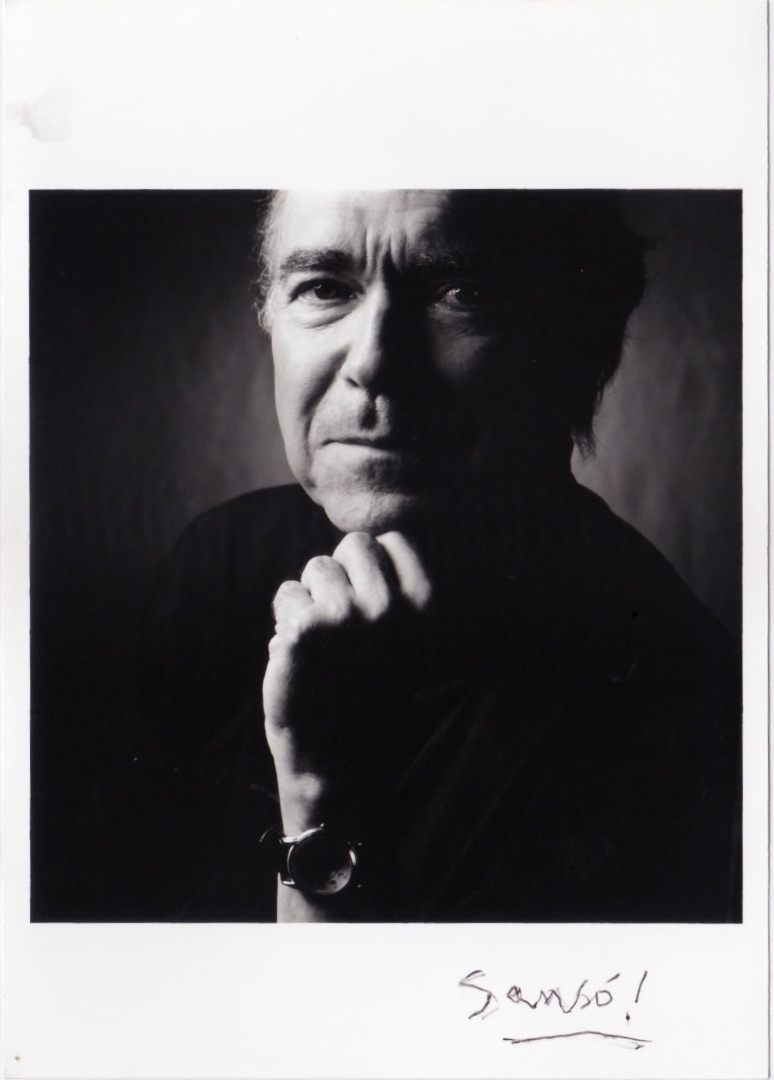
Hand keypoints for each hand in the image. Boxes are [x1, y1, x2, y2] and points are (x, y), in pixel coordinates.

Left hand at [263, 530, 431, 834]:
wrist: (340, 755)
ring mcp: (346, 615)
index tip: (372, 607)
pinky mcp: (304, 629)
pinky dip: (286, 621)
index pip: (391, 540)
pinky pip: (286, 595)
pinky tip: (301, 655)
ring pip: (315, 568)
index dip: (373, 568)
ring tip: (325, 644)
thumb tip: (367, 540)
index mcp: (425, 606)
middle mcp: (390, 607)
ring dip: (312, 598)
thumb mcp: (405, 637)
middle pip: (353, 545)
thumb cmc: (369, 688)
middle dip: (343, 575)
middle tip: (345, 625)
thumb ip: (395, 587)